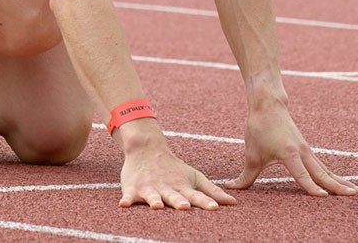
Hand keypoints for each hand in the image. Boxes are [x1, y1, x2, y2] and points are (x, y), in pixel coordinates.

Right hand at [116, 120, 235, 209]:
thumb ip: (212, 192)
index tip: (214, 208)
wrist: (147, 149)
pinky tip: (123, 204)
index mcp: (183, 188)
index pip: (196, 196)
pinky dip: (126, 199)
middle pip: (174, 197)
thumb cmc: (174, 169)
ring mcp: (150, 188)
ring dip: (154, 200)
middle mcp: (167, 189)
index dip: (205, 201)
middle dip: (179, 201)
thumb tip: (234, 202)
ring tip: (156, 205)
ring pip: (152, 196)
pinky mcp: (133, 188)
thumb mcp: (194, 178)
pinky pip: (129, 195)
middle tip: (184, 206)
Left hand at [227, 105, 357, 197]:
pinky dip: (333, 175)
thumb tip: (231, 189)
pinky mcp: (307, 150)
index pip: (302, 174)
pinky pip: (322, 166)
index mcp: (289, 153)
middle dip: (337, 185)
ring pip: (326, 169)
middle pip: (322, 172)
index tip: (322, 197)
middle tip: (353, 195)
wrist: (269, 104)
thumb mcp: (251, 154)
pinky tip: (342, 183)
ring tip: (356, 192)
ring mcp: (307, 151)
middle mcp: (302, 152)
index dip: (311, 187)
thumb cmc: (259, 128)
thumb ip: (245, 177)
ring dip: (340, 181)